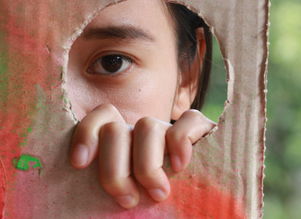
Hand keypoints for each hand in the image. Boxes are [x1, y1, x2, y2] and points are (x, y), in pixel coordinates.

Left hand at [69, 104, 215, 208]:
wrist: (193, 204)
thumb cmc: (149, 203)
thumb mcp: (124, 195)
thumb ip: (109, 188)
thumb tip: (78, 200)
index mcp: (121, 144)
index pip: (100, 118)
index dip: (86, 134)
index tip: (80, 164)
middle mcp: (142, 133)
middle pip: (115, 129)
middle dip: (115, 170)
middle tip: (127, 201)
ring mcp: (169, 129)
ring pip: (147, 125)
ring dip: (147, 165)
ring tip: (156, 194)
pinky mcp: (200, 129)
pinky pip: (190, 120)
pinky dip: (180, 142)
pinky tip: (179, 166)